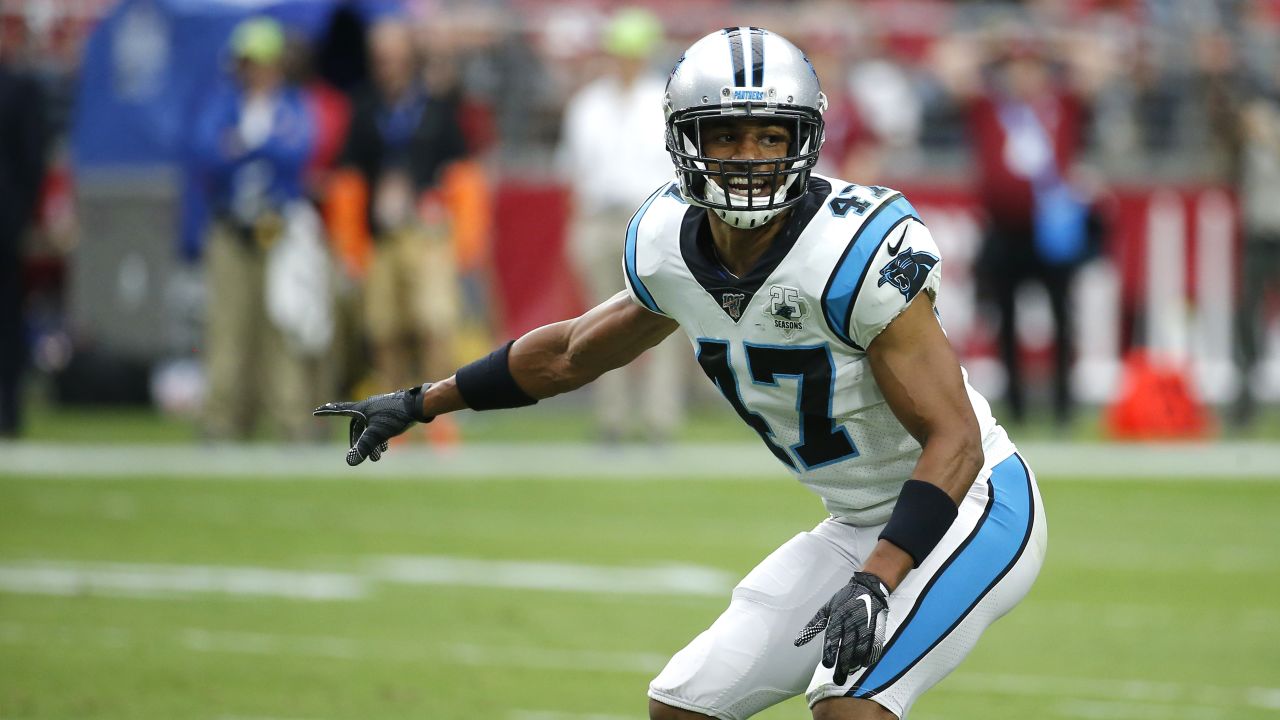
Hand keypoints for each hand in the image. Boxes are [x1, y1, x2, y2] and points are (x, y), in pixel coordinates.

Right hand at [313, 384, 432, 465]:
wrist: (418, 406)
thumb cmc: (396, 417)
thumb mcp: (377, 434)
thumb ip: (364, 447)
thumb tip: (350, 462)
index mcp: (362, 409)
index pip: (340, 410)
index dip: (328, 412)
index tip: (316, 412)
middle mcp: (369, 407)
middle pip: (357, 426)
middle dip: (357, 441)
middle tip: (358, 454)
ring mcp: (381, 409)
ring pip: (370, 427)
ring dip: (370, 443)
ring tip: (376, 458)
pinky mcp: (392, 412)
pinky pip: (380, 425)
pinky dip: (379, 438)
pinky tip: (385, 447)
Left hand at [794, 571, 889, 685]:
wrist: (869, 587)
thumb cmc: (844, 599)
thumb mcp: (826, 609)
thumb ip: (813, 626)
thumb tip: (797, 642)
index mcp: (838, 617)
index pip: (833, 638)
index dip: (830, 652)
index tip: (827, 665)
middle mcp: (851, 622)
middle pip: (847, 647)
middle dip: (842, 664)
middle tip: (838, 678)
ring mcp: (865, 625)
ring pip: (861, 648)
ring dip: (856, 662)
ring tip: (850, 671)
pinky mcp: (877, 627)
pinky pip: (874, 644)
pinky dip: (870, 655)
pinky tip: (865, 663)